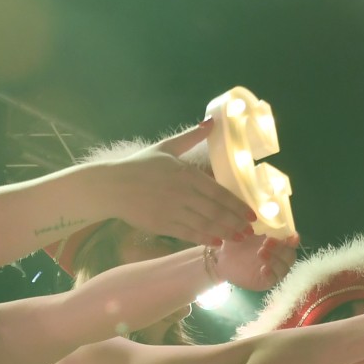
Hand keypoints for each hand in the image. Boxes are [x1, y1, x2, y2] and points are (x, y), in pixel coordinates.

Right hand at [81, 149, 253, 244]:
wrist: (112, 186)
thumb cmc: (139, 165)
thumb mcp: (166, 147)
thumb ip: (191, 137)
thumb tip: (211, 121)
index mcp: (186, 173)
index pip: (219, 192)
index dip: (237, 205)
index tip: (252, 213)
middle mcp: (183, 193)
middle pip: (216, 211)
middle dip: (236, 222)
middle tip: (251, 230)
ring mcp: (172, 211)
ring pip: (205, 224)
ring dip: (225, 232)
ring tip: (239, 238)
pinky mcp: (162, 224)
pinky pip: (188, 233)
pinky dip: (204, 238)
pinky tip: (216, 241)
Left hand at [213, 232, 294, 290]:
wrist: (222, 257)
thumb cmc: (236, 239)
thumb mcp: (245, 228)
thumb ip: (257, 224)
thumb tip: (264, 214)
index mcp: (277, 240)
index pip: (292, 240)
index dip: (294, 239)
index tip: (290, 236)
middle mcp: (278, 255)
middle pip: (290, 255)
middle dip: (281, 249)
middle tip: (266, 242)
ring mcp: (273, 269)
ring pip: (284, 268)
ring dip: (276, 260)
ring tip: (260, 253)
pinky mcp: (265, 280)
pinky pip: (274, 280)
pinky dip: (271, 274)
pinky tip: (262, 269)